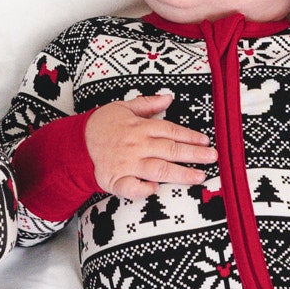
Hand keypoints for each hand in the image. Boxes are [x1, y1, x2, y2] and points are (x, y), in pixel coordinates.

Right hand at [84, 93, 217, 199]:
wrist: (76, 143)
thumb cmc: (102, 125)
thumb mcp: (124, 107)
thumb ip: (148, 104)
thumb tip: (169, 98)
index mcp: (141, 127)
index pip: (171, 131)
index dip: (190, 137)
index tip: (206, 142)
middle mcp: (137, 145)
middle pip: (170, 150)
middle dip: (194, 154)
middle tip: (213, 158)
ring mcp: (127, 164)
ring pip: (158, 169)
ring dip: (180, 173)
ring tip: (199, 177)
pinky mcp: (115, 180)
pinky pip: (130, 187)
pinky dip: (142, 189)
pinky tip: (155, 190)